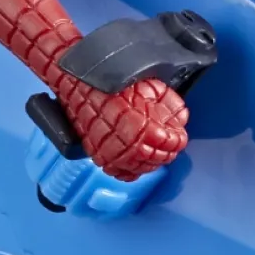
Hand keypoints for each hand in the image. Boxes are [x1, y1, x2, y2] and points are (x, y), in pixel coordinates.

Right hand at [55, 74, 189, 180]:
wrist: (76, 82)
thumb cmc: (109, 82)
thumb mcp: (148, 85)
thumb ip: (167, 103)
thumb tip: (179, 117)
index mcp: (141, 126)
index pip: (170, 144)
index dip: (177, 139)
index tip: (177, 134)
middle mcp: (126, 144)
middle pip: (157, 158)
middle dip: (165, 151)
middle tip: (168, 143)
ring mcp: (111, 153)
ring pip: (140, 168)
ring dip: (149, 161)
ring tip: (153, 151)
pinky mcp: (98, 156)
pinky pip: (119, 172)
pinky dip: (129, 170)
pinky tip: (135, 162)